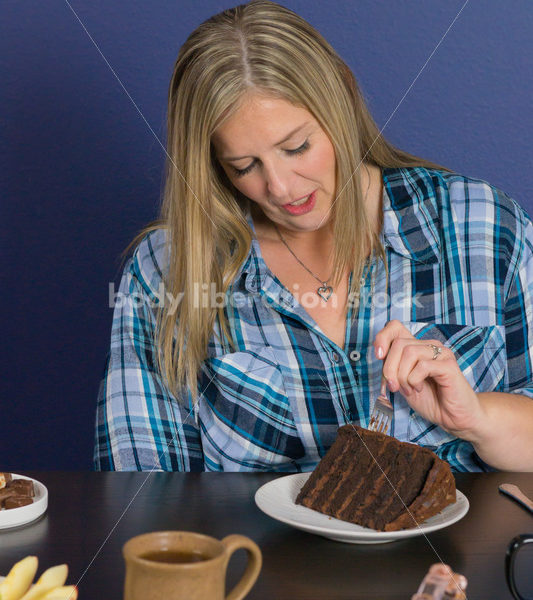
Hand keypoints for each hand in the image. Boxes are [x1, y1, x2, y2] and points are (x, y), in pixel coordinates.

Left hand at [373, 320, 484, 438]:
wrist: (455, 418)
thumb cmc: (431, 400)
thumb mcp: (402, 383)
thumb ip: (392, 368)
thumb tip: (379, 356)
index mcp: (416, 347)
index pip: (395, 327)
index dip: (382, 337)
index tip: (378, 356)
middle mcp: (429, 346)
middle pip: (399, 343)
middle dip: (389, 368)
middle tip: (393, 386)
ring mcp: (440, 354)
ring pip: (409, 352)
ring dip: (402, 376)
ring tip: (408, 390)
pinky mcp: (448, 365)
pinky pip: (422, 365)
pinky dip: (414, 380)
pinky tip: (418, 389)